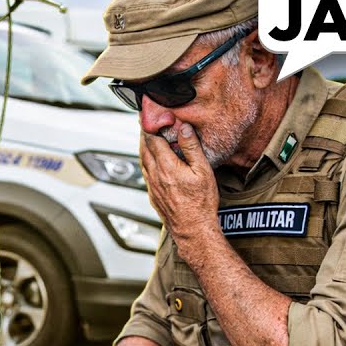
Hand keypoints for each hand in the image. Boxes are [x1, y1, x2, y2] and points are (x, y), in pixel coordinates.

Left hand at [139, 123, 221, 251]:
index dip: (149, 124)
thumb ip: (191, 147)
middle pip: (144, 148)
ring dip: (144, 147)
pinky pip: (146, 173)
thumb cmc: (201, 203)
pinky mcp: (153, 195)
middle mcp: (155, 176)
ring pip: (143, 161)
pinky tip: (153, 161)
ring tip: (148, 138)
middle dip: (144, 133)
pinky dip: (147, 161)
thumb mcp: (202, 171)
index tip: (149, 114)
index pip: (152, 139)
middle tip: (146, 122)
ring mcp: (152, 187)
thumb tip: (183, 128)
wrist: (193, 230)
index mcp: (166, 167)